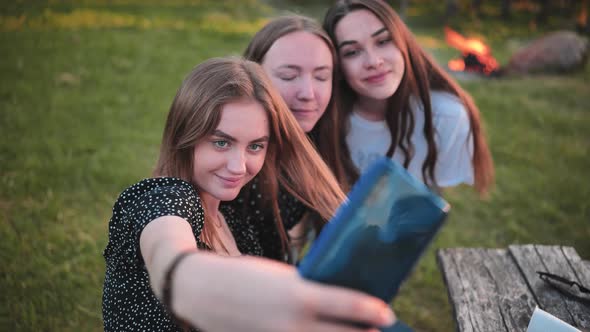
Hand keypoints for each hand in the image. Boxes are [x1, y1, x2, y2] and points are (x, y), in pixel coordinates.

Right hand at [173, 254, 395, 331]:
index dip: (374, 312)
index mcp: (299, 294)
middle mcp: (294, 323)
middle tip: (378, 330)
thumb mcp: (283, 276)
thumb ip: (311, 291)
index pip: (350, 305)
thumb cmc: (247, 277)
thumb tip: (341, 303)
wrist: (203, 292)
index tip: (389, 314)